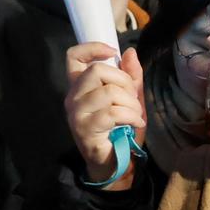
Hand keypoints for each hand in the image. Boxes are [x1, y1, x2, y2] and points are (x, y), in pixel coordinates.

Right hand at [64, 43, 146, 190]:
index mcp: (80, 86)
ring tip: (135, 115)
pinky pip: (113, 113)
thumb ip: (130, 76)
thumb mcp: (130, 99)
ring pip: (109, 91)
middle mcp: (73, 96)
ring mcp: (76, 113)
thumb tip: (130, 52)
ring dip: (131, 103)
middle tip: (132, 99)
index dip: (92, 47)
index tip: (112, 52)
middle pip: (97, 70)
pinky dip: (131, 117)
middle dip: (124, 82)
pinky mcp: (85, 129)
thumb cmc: (121, 129)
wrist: (115, 161)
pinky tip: (136, 124)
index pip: (73, 56)